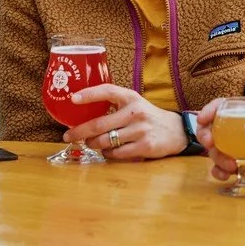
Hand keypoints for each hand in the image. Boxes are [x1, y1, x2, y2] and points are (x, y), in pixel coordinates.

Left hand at [64, 85, 186, 160]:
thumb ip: (114, 105)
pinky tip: (107, 151)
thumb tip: (82, 112)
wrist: (176, 130)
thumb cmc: (147, 116)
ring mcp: (140, 130)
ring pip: (106, 141)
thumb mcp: (133, 103)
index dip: (89, 94)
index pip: (107, 91)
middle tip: (69, 135)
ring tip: (90, 143)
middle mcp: (135, 112)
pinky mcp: (145, 146)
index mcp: (130, 97)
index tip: (73, 99)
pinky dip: (107, 154)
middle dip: (80, 131)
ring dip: (93, 144)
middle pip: (99, 124)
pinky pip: (117, 153)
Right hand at [194, 98, 244, 185]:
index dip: (211, 109)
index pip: (226, 106)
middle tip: (211, 145)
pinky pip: (224, 167)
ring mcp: (242, 148)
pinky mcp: (244, 166)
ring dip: (216, 157)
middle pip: (214, 127)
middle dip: (206, 135)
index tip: (203, 119)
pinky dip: (219, 171)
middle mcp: (243, 129)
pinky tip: (224, 176)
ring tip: (230, 167)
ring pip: (216, 149)